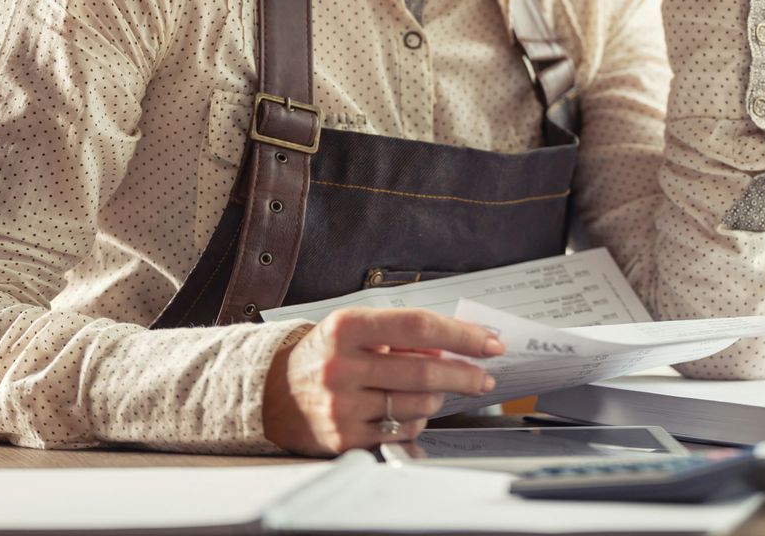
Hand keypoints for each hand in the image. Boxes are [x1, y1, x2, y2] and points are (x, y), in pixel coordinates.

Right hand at [261, 308, 504, 454]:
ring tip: (433, 390)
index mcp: (346, 328)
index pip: (418, 326)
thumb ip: (403, 334)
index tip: (489, 343)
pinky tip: (409, 411)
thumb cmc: (326, 355)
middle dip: (466, 374)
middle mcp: (341, 366)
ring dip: (438, 397)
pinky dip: (416, 420)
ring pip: (419, 404)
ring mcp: (341, 406)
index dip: (462, 335)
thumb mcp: (356, 329)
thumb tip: (454, 346)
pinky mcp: (344, 438)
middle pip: (425, 370)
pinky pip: (402, 430)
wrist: (274, 393)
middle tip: (484, 376)